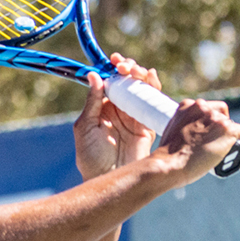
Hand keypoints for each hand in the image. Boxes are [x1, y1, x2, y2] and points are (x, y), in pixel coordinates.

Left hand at [73, 55, 158, 179]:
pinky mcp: (148, 125)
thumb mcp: (85, 127)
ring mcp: (134, 116)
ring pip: (141, 90)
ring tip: (136, 70)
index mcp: (102, 109)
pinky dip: (154, 89)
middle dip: (128, 70)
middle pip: (127, 83)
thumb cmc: (91, 157)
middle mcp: (119, 110)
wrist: (108, 179)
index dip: (113, 70)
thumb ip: (92, 102)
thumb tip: (94, 75)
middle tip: (124, 66)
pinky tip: (151, 78)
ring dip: (140, 76)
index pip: (110, 83)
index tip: (113, 61)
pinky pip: (153, 103)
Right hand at [156, 97, 239, 182]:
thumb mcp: (172, 134)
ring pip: (233, 126)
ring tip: (230, 158)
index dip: (210, 124)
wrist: (168, 165)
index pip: (206, 109)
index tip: (208, 137)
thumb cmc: (166, 158)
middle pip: (221, 115)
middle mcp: (202, 107)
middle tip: (217, 147)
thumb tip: (195, 140)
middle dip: (221, 131)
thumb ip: (184, 129)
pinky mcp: (228, 129)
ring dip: (233, 141)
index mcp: (187, 106)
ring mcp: (216, 117)